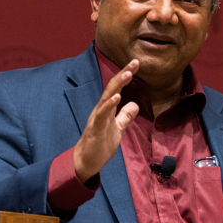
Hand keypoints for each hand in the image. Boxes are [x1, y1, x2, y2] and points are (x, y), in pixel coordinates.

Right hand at [73, 60, 139, 182]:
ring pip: (107, 97)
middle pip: (112, 88)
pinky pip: (102, 114)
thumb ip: (125, 116)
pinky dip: (109, 105)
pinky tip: (117, 97)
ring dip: (117, 85)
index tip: (136, 64)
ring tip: (128, 74)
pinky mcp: (95, 128)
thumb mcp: (117, 128)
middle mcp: (100, 109)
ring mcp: (97, 118)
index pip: (117, 88)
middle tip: (135, 61)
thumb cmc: (100, 145)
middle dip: (123, 74)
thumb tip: (135, 104)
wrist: (86, 161)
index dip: (126, 76)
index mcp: (106, 109)